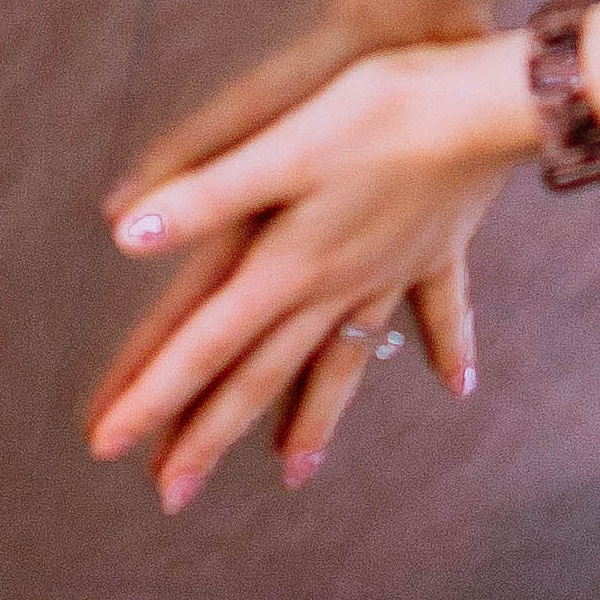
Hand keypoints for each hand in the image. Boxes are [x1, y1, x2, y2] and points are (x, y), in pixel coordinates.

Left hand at [93, 20, 537, 507]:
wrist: (490, 103)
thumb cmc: (384, 111)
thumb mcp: (283, 144)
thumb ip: (207, 193)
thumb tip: (127, 231)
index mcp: (289, 265)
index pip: (205, 344)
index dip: (154, 395)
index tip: (110, 447)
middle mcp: (336, 286)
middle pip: (262, 375)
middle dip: (212, 436)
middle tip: (171, 496)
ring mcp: (390, 275)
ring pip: (341, 365)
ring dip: (315, 421)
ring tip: (295, 475)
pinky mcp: (436, 249)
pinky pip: (435, 312)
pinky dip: (444, 348)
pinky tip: (456, 385)